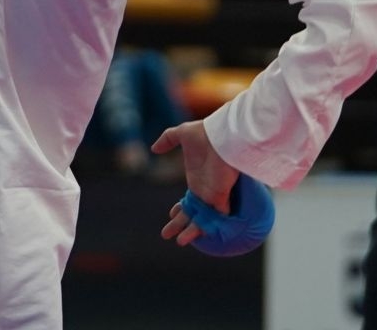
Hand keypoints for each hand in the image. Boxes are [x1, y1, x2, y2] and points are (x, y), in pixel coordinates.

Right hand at [153, 121, 237, 245]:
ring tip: (180, 242)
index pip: (188, 199)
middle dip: (179, 225)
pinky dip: (210, 228)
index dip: (180, 208)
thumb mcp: (182, 134)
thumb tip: (153, 149)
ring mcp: (212, 195)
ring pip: (201, 219)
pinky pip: (216, 217)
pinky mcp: (221, 197)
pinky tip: (202, 239)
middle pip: (191, 213)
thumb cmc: (204, 134)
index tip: (171, 214)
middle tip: (166, 235)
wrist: (223, 135)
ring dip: (191, 232)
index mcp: (196, 179)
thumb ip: (167, 140)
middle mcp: (204, 190)